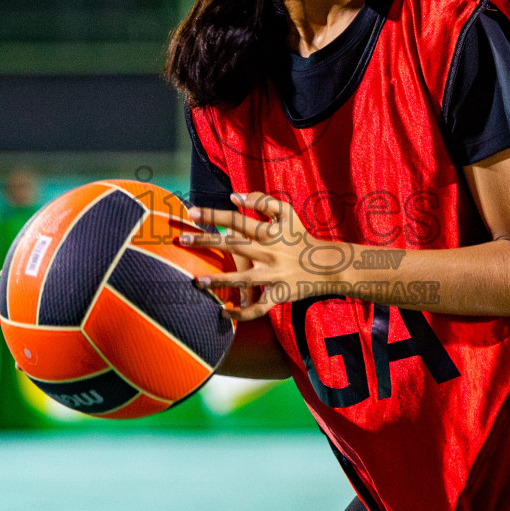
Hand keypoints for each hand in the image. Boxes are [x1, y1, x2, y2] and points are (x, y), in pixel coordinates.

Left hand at [179, 192, 349, 322]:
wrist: (328, 265)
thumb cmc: (301, 237)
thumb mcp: (286, 213)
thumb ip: (262, 201)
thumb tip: (233, 197)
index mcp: (269, 233)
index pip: (236, 220)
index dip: (214, 215)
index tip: (191, 212)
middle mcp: (269, 253)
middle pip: (233, 245)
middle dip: (206, 242)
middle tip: (182, 239)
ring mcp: (273, 276)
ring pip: (243, 279)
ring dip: (219, 281)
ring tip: (196, 282)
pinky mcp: (279, 295)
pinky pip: (258, 308)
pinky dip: (241, 313)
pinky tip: (223, 313)